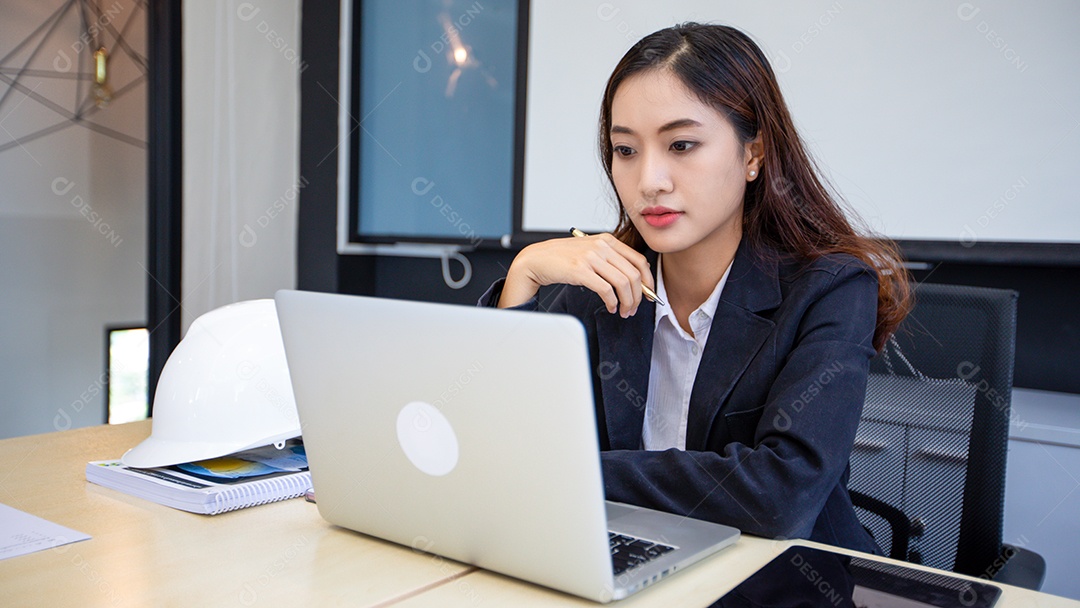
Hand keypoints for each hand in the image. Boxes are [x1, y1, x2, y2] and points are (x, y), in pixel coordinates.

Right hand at [499, 233, 653, 316]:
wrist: (537, 259)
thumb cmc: (563, 258)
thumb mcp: (591, 251)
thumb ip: (611, 259)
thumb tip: (635, 280)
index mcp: (608, 239)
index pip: (639, 260)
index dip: (648, 280)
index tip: (648, 294)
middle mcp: (602, 246)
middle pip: (633, 274)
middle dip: (638, 296)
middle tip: (634, 308)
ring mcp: (591, 257)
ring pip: (623, 283)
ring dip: (627, 302)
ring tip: (623, 311)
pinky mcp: (581, 270)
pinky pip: (606, 290)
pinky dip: (612, 302)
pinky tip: (610, 307)